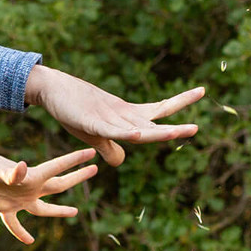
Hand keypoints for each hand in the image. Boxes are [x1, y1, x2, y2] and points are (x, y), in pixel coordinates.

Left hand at [0, 136, 98, 243]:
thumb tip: (23, 168)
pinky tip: (28, 241)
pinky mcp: (4, 207)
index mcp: (31, 176)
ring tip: (74, 212)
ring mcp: (18, 198)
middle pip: (59, 185)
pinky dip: (20, 232)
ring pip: (43, 207)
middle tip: (95, 170)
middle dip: (77, 177)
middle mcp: (29, 187)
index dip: (76, 160)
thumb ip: (10, 172)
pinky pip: (15, 223)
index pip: (58, 168)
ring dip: (58, 210)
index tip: (93, 151)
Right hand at [25, 64, 204, 164]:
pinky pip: (109, 130)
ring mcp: (107, 118)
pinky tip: (136, 134)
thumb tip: (121, 162)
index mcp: (127, 118)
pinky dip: (122, 132)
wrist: (53, 89)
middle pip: (151, 123)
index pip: (158, 112)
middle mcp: (122, 116)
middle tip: (196, 128)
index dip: (178, 105)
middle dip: (173, 127)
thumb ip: (110, 148)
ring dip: (155, 131)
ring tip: (177, 132)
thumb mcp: (94, 135)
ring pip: (135, 128)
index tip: (198, 99)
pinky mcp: (90, 121)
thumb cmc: (76, 111)